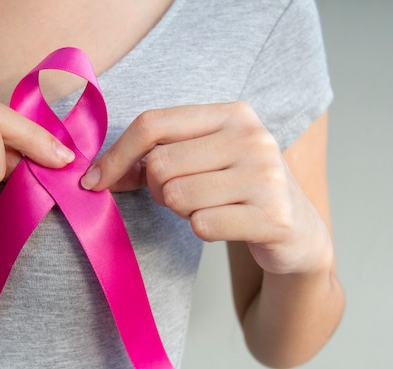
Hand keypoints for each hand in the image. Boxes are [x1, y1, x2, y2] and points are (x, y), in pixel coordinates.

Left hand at [80, 101, 332, 276]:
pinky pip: (201, 225)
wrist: (298, 229)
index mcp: (233, 114)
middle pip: (160, 165)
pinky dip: (202, 230)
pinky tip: (227, 224)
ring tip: (211, 207)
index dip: (115, 155)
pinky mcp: (272, 217)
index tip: (94, 181)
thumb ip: (158, 155)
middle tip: (184, 196)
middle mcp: (252, 138)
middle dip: (158, 190)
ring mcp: (266, 177)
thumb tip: (97, 174)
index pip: (154, 124)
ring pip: (176, 197)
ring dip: (183, 211)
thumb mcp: (206, 158)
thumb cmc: (240, 190)